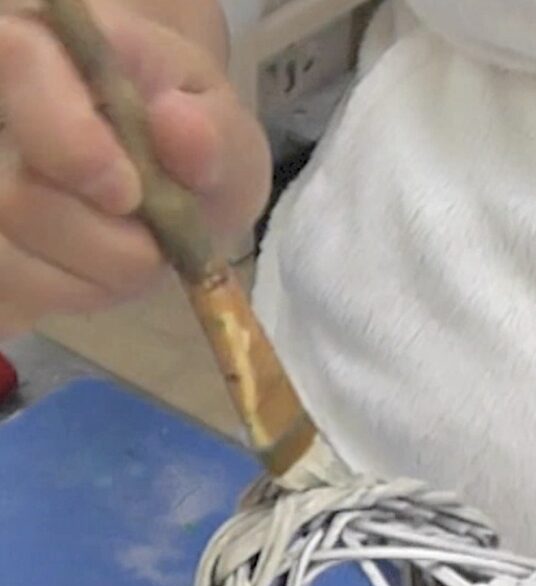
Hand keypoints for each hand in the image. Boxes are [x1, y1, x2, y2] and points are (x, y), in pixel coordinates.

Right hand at [0, 0, 270, 336]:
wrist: (168, 165)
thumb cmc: (192, 133)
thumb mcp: (225, 127)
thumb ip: (214, 131)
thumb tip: (179, 128)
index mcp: (44, 42)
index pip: (19, 65)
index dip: (70, 141)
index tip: (129, 194)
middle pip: (22, 201)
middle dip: (111, 243)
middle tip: (158, 231)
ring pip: (17, 266)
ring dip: (101, 277)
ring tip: (137, 245)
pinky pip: (14, 302)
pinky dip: (73, 297)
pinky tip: (100, 270)